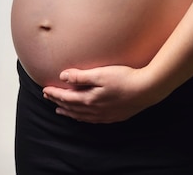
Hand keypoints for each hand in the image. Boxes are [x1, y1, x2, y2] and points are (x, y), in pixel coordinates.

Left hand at [43, 65, 157, 123]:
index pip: (67, 97)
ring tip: (60, 110)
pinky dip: (82, 118)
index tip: (45, 89)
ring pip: (81, 116)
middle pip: (72, 107)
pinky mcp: (113, 116)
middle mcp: (95, 110)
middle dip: (58, 102)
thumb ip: (81, 76)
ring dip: (69, 112)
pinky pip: (92, 119)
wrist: (147, 89)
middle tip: (48, 97)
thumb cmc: (125, 78)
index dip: (55, 93)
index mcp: (90, 99)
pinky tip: (83, 116)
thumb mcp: (101, 73)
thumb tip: (63, 77)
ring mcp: (104, 115)